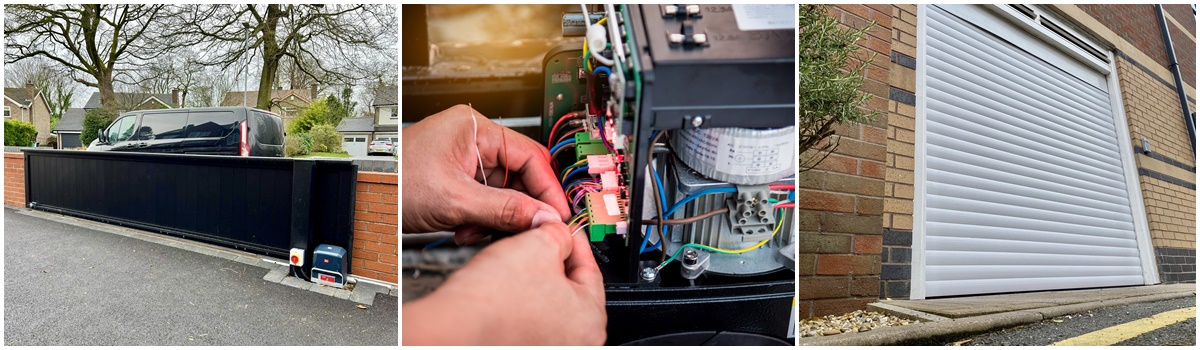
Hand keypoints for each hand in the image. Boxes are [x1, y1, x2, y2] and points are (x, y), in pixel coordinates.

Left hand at [402, 104, 570, 243]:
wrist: (364, 199)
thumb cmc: (395, 183)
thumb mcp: (454, 200)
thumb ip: (503, 209)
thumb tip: (542, 217)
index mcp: (474, 128)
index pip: (529, 156)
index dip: (546, 188)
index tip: (557, 215)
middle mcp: (473, 139)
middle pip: (519, 175)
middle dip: (518, 206)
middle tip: (524, 230)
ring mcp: (466, 160)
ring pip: (504, 192)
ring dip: (497, 217)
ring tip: (477, 231)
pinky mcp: (459, 179)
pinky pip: (487, 200)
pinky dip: (483, 219)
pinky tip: (467, 229)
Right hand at [402, 220, 606, 344]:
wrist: (453, 328)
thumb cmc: (493, 300)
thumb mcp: (538, 245)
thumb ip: (558, 233)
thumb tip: (560, 231)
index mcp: (591, 319)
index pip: (590, 266)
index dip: (571, 238)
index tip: (560, 226)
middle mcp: (576, 340)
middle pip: (569, 284)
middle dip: (551, 258)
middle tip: (537, 239)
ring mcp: (548, 346)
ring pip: (546, 298)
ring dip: (532, 276)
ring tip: (515, 259)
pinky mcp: (522, 346)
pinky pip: (528, 315)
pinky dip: (519, 297)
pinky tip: (504, 284)